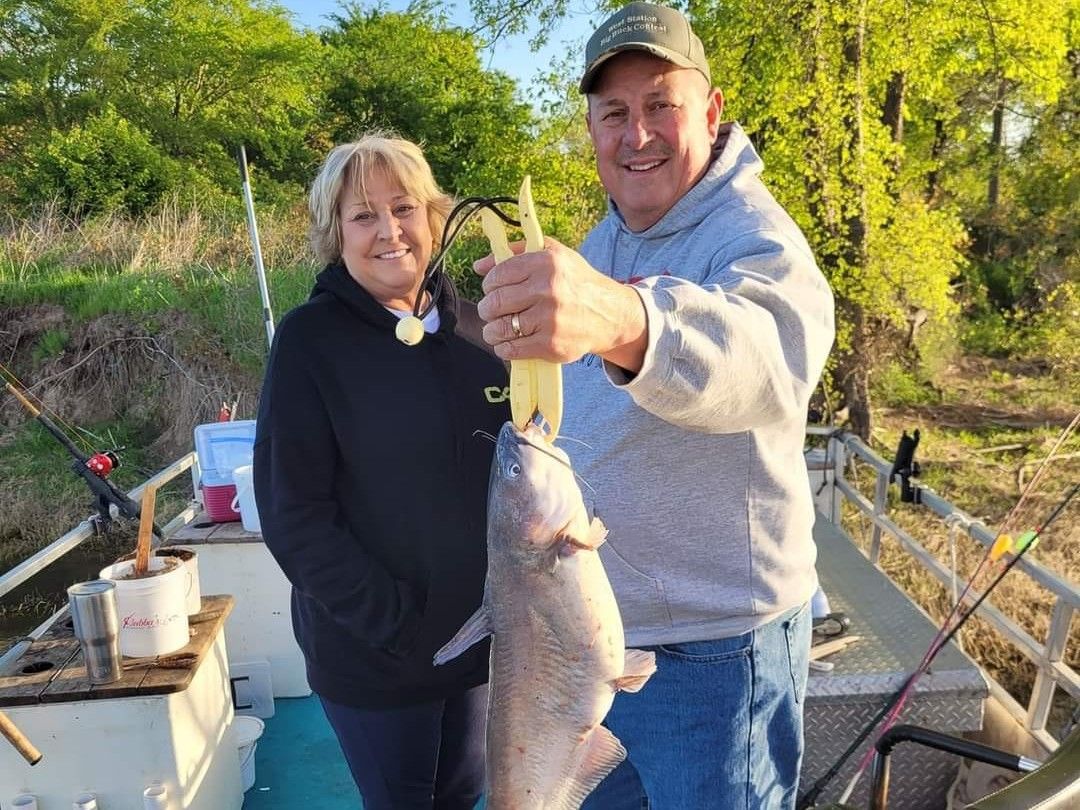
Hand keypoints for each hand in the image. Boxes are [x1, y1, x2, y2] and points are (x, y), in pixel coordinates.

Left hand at [474, 237, 647, 370]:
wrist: (609, 315)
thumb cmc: (576, 282)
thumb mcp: (553, 255)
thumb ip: (516, 252)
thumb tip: (479, 266)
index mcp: (546, 263)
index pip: (498, 275)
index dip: (490, 284)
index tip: (493, 289)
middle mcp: (548, 290)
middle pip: (495, 303)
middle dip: (488, 309)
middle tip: (493, 311)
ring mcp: (549, 319)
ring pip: (499, 328)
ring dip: (492, 330)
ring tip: (497, 329)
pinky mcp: (550, 345)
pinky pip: (511, 349)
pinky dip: (503, 347)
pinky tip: (508, 343)